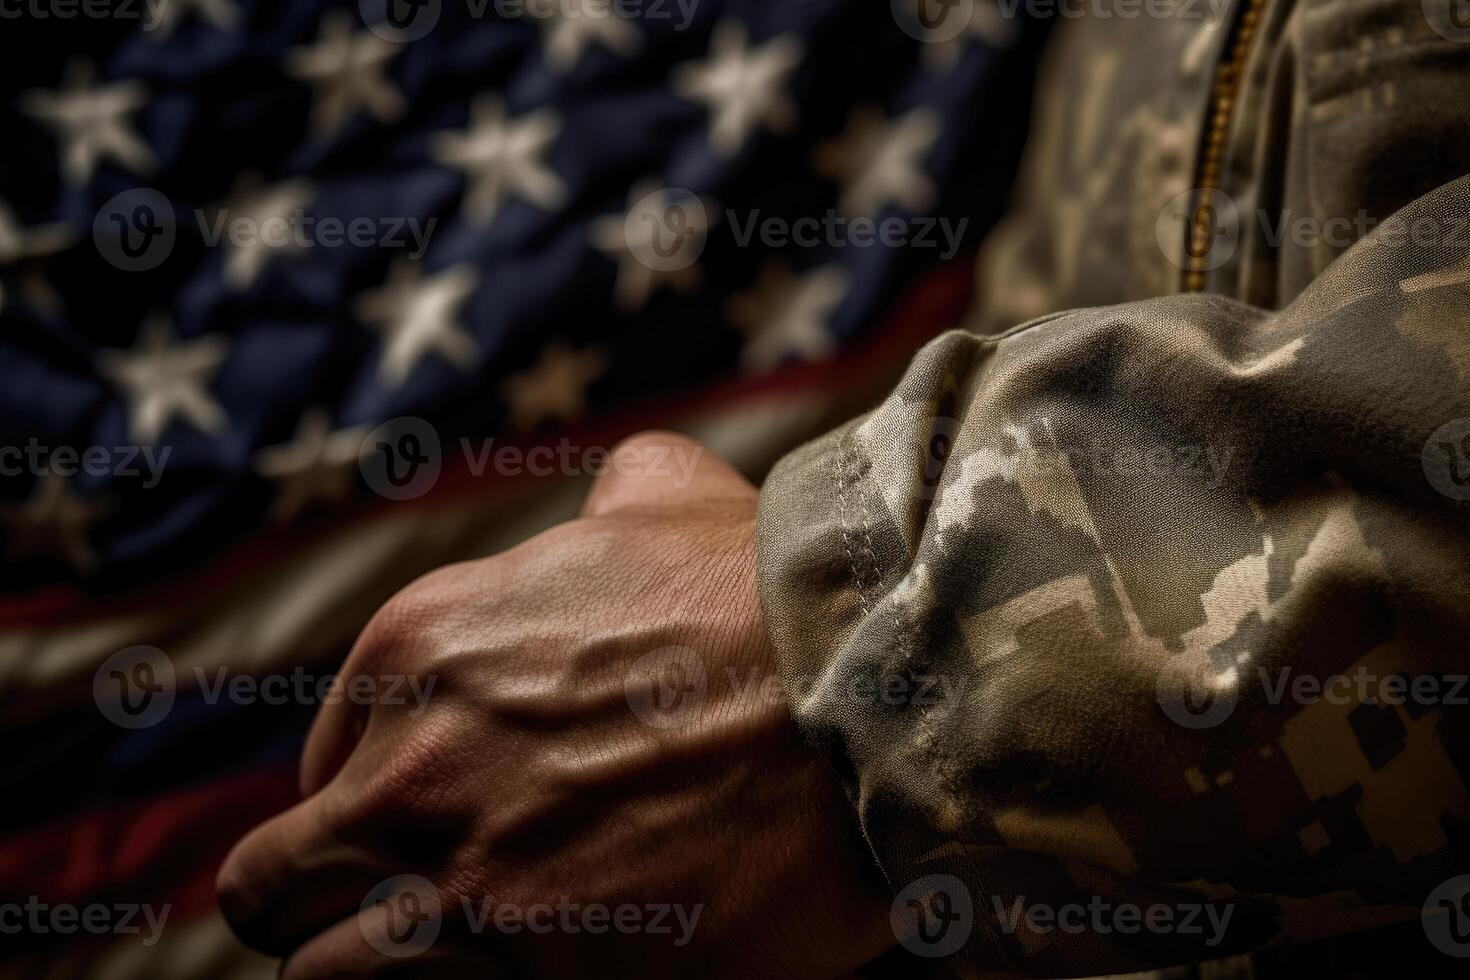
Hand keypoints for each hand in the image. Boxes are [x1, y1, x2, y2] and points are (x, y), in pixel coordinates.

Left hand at [217, 433, 894, 977]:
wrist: (866, 698)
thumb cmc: (767, 596)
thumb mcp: (671, 494)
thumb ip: (607, 497)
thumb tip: (604, 513)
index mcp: (419, 651)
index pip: (322, 772)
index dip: (370, 805)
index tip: (434, 827)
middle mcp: (411, 769)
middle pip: (275, 886)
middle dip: (324, 903)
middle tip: (409, 911)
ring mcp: (462, 882)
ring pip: (326, 976)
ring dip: (374, 969)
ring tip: (459, 957)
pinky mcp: (534, 975)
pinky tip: (529, 973)